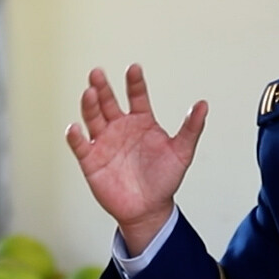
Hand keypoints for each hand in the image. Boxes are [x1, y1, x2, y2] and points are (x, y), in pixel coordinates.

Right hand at [65, 65, 207, 255]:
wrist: (148, 210)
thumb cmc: (164, 180)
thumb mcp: (182, 153)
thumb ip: (191, 128)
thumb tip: (203, 105)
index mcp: (141, 121)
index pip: (137, 96)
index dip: (135, 82)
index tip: (134, 69)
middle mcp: (120, 127)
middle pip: (108, 102)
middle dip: (103, 87)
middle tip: (97, 73)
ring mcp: (104, 142)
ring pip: (93, 118)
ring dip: (89, 105)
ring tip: (89, 93)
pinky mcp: (91, 160)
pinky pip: (80, 146)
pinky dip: (76, 137)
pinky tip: (75, 128)